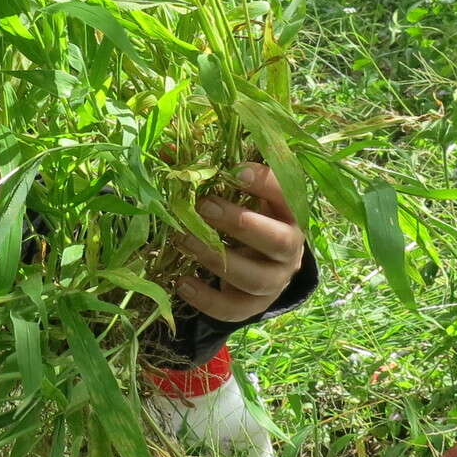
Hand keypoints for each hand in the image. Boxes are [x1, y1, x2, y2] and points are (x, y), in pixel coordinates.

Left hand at [167, 163, 304, 321]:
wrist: (264, 266)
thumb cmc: (249, 218)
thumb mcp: (240, 196)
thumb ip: (214, 174)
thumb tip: (167, 147)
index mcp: (289, 214)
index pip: (287, 196)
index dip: (265, 183)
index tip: (234, 170)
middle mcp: (289, 249)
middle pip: (276, 240)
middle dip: (239, 223)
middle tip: (203, 206)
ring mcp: (274, 281)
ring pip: (252, 277)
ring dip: (214, 258)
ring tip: (182, 239)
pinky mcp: (254, 306)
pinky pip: (232, 309)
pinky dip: (205, 298)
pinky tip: (181, 282)